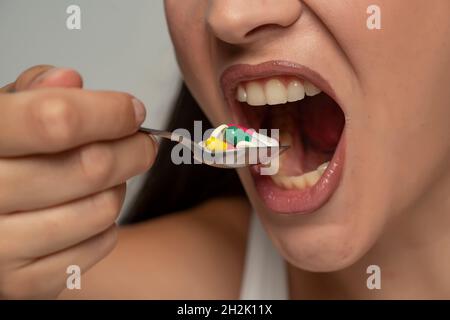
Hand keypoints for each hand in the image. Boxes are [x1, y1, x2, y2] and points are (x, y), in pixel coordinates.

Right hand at [0, 65, 156, 298]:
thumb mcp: (1, 119)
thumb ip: (31, 96)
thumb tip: (70, 80)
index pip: (57, 121)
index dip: (110, 112)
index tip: (132, 111)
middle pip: (91, 167)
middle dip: (134, 149)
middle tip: (142, 143)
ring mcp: (1, 248)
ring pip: (102, 209)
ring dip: (118, 187)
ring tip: (106, 177)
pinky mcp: (24, 282)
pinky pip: (99, 245)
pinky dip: (107, 224)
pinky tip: (88, 208)